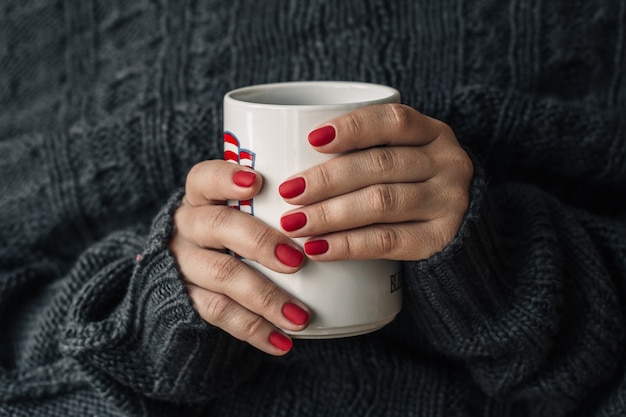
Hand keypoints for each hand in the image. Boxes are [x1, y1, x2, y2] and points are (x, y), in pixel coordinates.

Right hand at [170, 160, 309, 355]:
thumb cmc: (234, 228)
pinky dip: (253, 329)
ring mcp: (184, 262)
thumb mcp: (242, 207)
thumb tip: (339, 202)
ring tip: (300, 316)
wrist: (187, 269)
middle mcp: (188, 225)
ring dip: (264, 297)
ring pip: (220, 275)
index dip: (226, 178)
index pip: (204, 178)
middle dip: (259, 242)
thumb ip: (273, 202)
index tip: (257, 183)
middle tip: (297, 260)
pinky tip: (283, 342)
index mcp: (201, 195)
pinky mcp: (186, 298)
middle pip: (217, 226)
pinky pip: (217, 314)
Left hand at [278, 103, 472, 260]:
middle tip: (287, 192)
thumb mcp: (402, 157)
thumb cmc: (410, 184)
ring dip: (329, 214)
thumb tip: (290, 155)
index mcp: (433, 133)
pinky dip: (347, 245)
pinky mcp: (439, 240)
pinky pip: (386, 241)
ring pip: (380, 203)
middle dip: (326, 179)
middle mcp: (448, 163)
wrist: (459, 228)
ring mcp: (448, 202)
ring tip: (293, 224)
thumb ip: (364, 151)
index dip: (352, 128)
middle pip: (379, 165)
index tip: (311, 139)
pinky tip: (317, 248)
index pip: (393, 121)